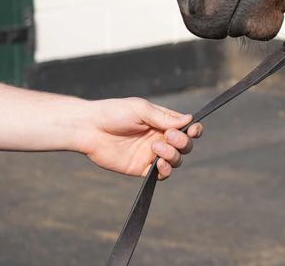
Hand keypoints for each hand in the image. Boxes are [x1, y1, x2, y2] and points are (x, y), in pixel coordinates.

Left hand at [79, 97, 203, 178]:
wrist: (90, 129)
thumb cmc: (115, 113)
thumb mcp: (142, 110)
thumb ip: (164, 118)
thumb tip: (189, 119)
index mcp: (163, 121)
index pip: (187, 127)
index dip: (194, 130)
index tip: (192, 130)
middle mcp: (161, 138)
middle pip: (185, 145)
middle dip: (182, 142)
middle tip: (167, 136)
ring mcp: (151, 154)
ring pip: (176, 160)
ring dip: (172, 155)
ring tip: (156, 147)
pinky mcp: (141, 168)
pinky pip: (161, 174)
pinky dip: (165, 170)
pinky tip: (157, 164)